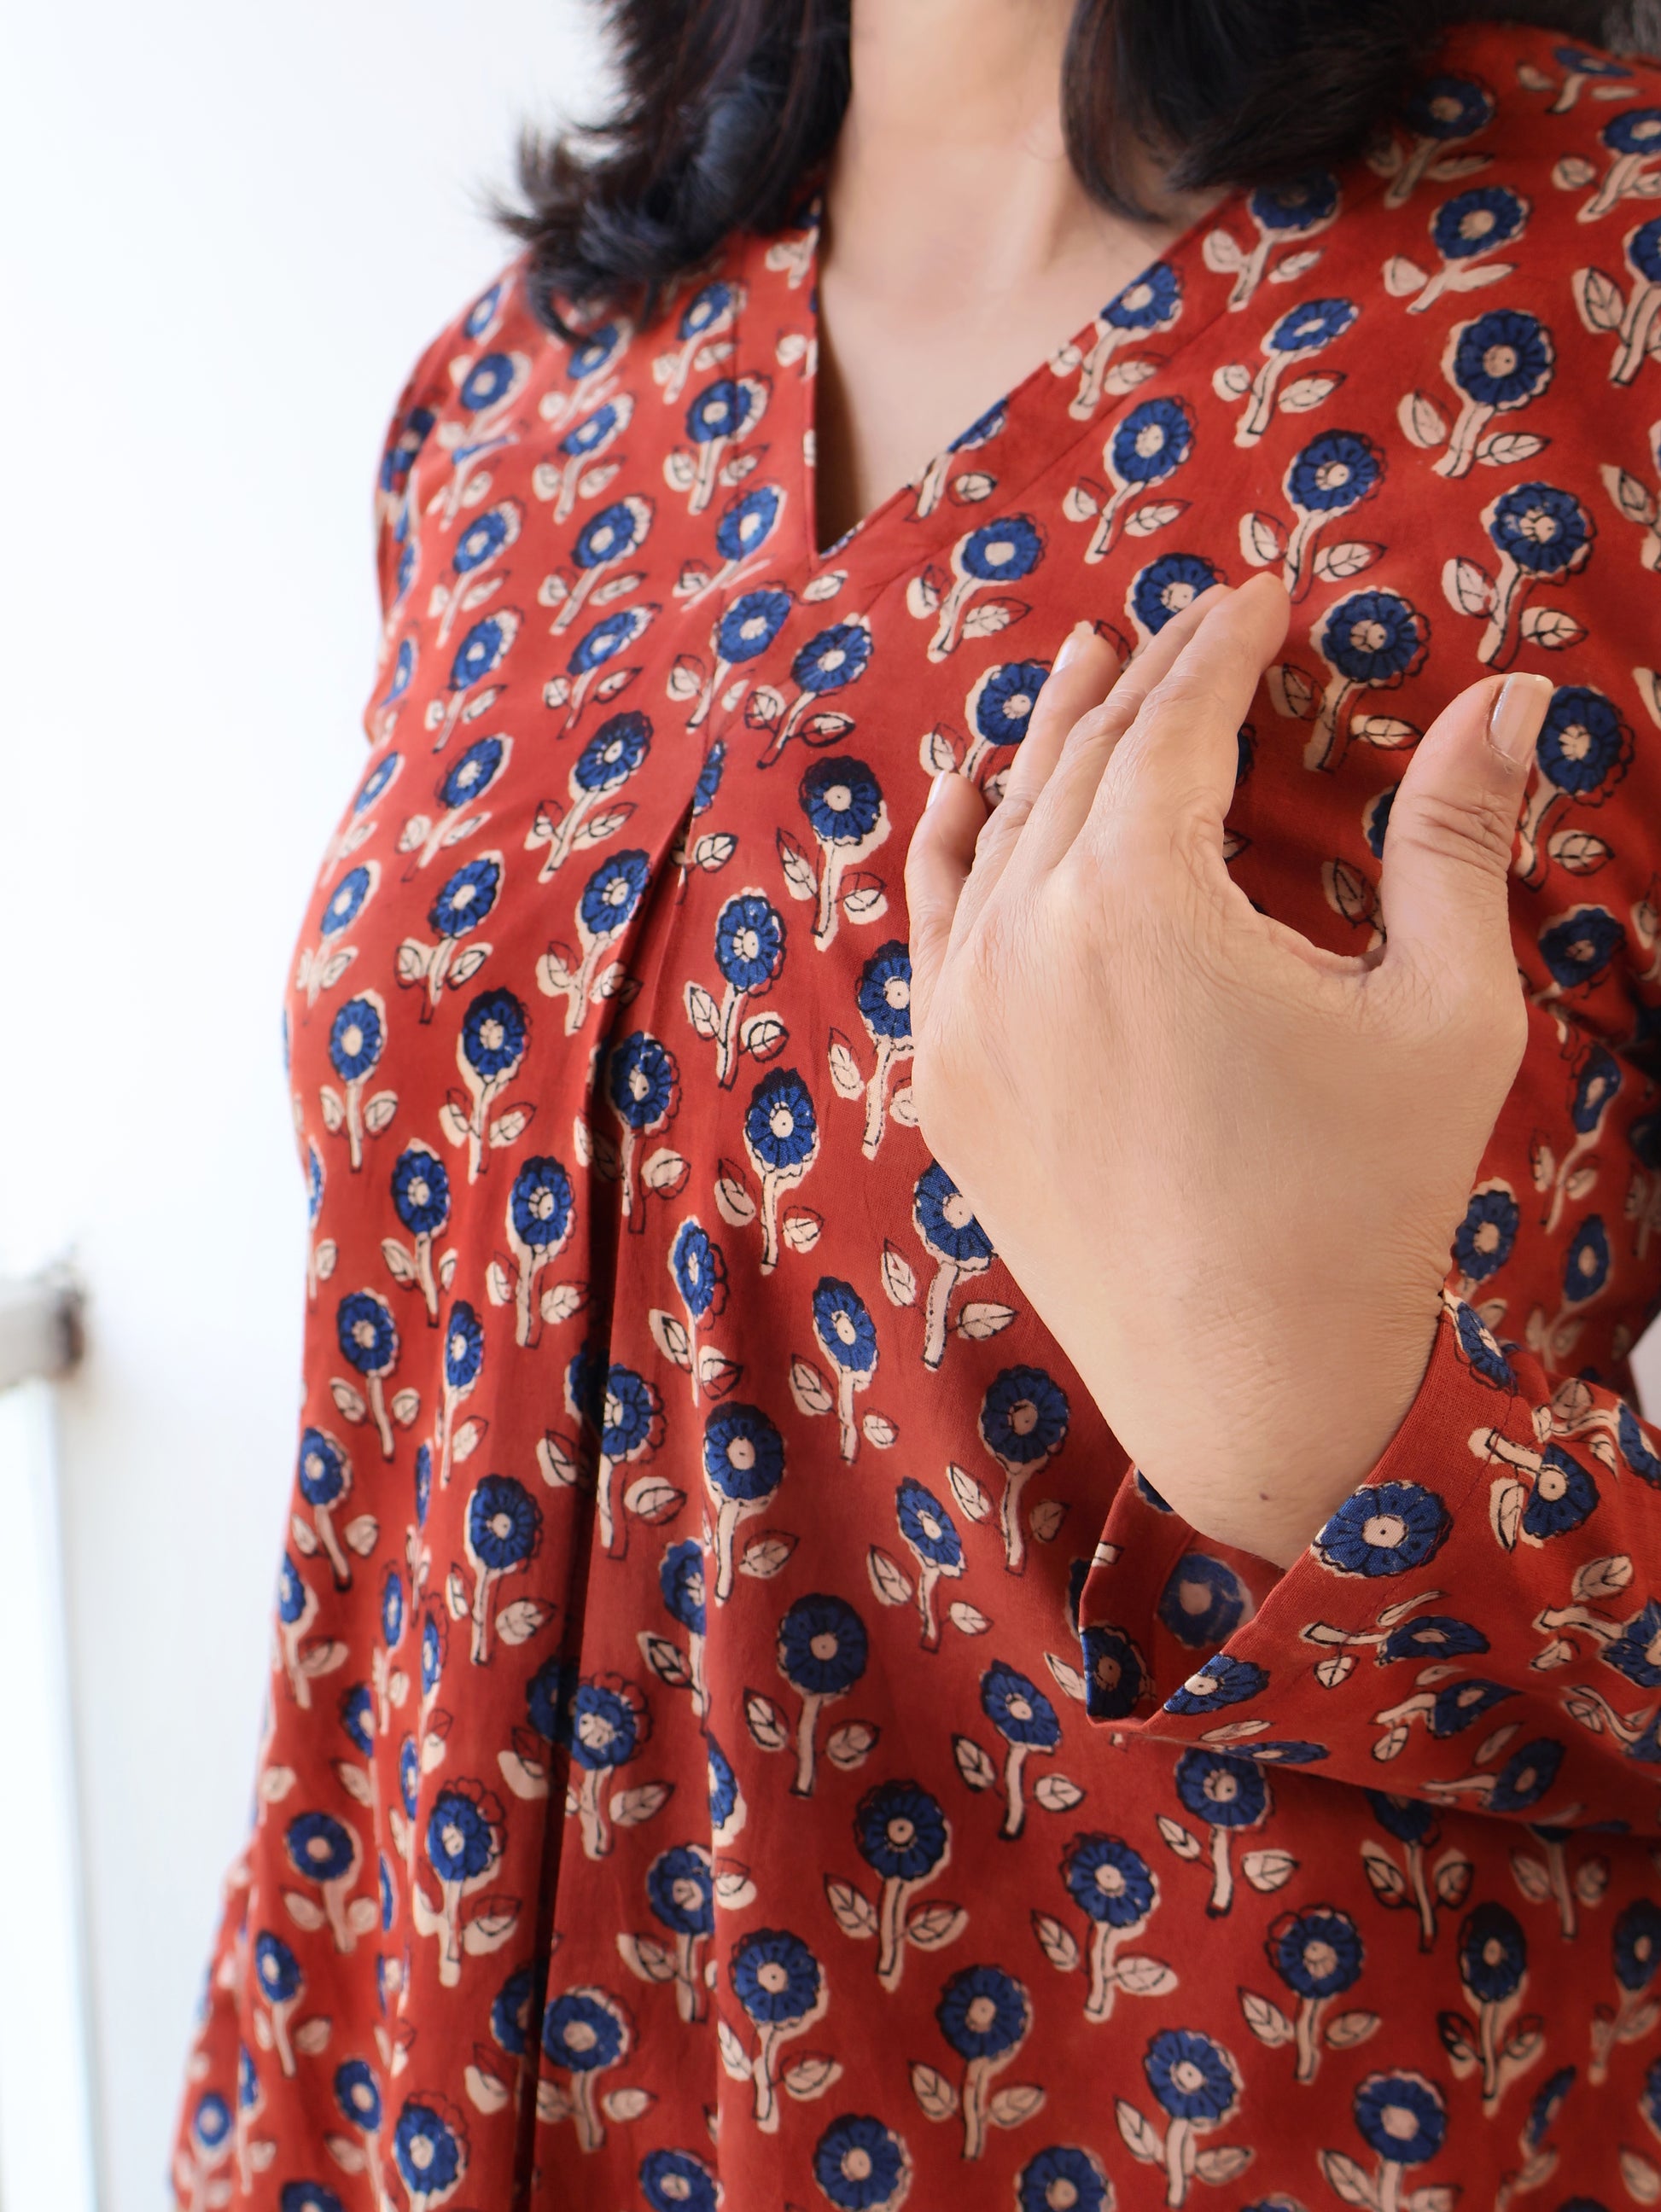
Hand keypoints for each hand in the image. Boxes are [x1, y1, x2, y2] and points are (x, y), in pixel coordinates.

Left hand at [904, 574, 1552, 1568]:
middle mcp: (1023, 942)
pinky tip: (959, 798)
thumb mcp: (1441, 1008)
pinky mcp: (942, 1085)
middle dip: (1146, 682)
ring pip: (999, 835)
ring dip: (1047, 745)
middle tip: (1190, 624)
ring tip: (1084, 669)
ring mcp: (962, 1017)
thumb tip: (1513, 696)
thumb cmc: (1363, 1201)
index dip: (1227, 645)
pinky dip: (946, 851)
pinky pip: (932, 932)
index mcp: (1139, 905)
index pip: (1177, 726)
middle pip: (1083, 767)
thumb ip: (1457, 837)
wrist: (1248, 1390)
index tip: (1263, 593)